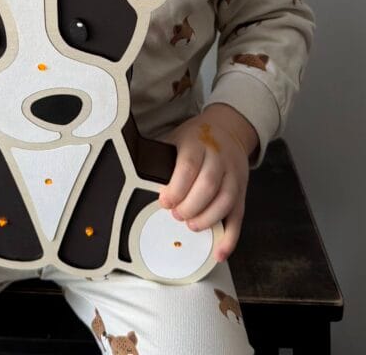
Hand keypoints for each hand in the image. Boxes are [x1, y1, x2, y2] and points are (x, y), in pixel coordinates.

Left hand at [158, 103, 257, 262]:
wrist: (227, 129)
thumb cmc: (195, 139)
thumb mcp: (175, 140)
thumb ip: (162, 159)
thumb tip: (139, 181)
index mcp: (197, 143)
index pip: (189, 166)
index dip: (176, 188)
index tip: (165, 202)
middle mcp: (218, 158)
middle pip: (208, 185)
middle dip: (190, 206)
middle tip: (176, 215)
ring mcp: (233, 175)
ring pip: (225, 201)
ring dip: (207, 219)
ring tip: (191, 225)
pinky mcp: (242, 191)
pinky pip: (238, 217)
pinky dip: (230, 238)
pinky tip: (219, 252)